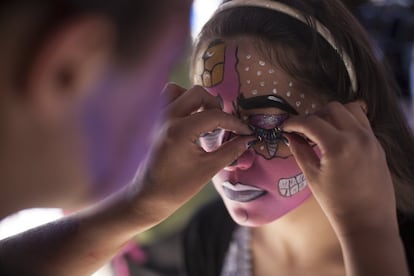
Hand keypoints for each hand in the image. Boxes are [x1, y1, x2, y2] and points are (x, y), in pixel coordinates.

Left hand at [128, 83, 252, 221]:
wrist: (146, 198)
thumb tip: (248, 139)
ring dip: (194, 100)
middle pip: (197, 93)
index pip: (214, 115)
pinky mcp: (150, 121)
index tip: (245, 131)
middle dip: (215, 106)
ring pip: (177, 91)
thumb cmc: (176, 188)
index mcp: (179, 131)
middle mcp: (165, 118)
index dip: (234, 122)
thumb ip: (230, 151)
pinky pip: (165, 99)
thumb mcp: (207, 170)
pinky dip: (179, 102)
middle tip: (223, 123)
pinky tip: (188, 119)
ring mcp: (154, 117)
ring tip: (204, 118)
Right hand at [282, 101, 396, 235]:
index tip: (285, 126)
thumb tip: (290, 135)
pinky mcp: (377, 145)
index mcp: (339, 146)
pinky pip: (361, 122)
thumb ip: (300, 150)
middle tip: (303, 130)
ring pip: (350, 109)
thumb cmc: (337, 203)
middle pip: (331, 108)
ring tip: (322, 131)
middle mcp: (358, 137)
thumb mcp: (312, 176)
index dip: (294, 122)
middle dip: (313, 115)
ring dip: (333, 115)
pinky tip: (337, 137)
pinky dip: (347, 122)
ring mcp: (371, 139)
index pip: (311, 122)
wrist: (368, 221)